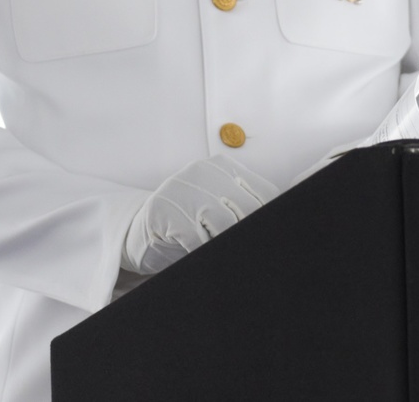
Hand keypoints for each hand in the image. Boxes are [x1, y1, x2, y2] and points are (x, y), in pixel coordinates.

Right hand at [122, 155, 278, 275]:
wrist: (141, 230)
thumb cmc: (188, 221)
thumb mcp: (217, 204)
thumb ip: (243, 207)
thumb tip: (276, 221)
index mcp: (223, 166)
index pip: (264, 192)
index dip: (269, 218)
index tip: (271, 237)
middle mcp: (204, 171)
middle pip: (247, 209)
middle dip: (247, 231)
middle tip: (244, 248)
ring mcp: (182, 188)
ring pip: (225, 224)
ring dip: (223, 241)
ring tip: (217, 246)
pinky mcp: (164, 210)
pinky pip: (197, 240)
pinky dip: (202, 251)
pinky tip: (198, 252)